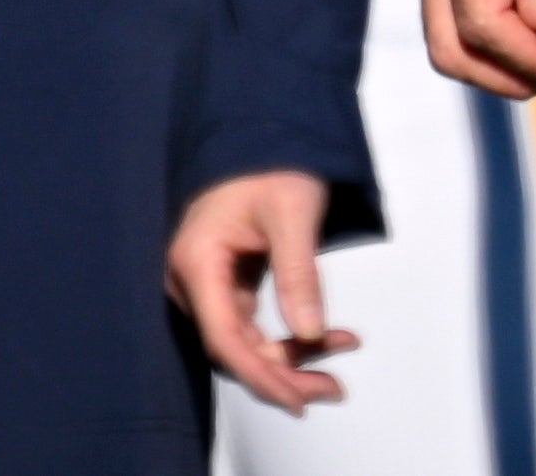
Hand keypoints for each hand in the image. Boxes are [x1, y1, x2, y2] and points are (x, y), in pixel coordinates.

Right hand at [165, 170, 356, 414]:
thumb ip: (299, 274)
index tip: (299, 400)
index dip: (262, 376)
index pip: (225, 338)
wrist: (262, 135)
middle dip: (285, 373)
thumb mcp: (293, 212)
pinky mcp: (225, 284)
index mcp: (197, 261)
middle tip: (332, 388)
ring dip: (293, 357)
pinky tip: (329, 336)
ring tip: (343, 352)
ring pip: (247, 342)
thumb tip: (310, 332)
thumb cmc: (271, 163)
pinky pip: (254, 325)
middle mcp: (192, 279)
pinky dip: (290, 334)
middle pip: (235, 348)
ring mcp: (207, 284)